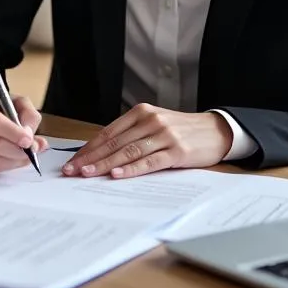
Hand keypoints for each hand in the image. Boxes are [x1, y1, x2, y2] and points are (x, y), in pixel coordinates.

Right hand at [0, 94, 48, 173]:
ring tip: (25, 155)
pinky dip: (6, 166)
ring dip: (13, 161)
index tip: (28, 140)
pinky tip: (14, 159)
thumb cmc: (2, 109)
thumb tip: (35, 142)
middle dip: (16, 150)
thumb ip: (30, 117)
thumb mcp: (19, 103)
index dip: (14, 134)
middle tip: (30, 149)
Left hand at [62, 104, 231, 179]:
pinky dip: (132, 169)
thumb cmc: (180, 130)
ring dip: (105, 164)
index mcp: (140, 112)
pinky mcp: (177, 150)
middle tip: (72, 171)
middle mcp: (150, 120)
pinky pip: (150, 161)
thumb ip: (132, 134)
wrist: (215, 130)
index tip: (72, 161)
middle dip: (91, 157)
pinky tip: (118, 175)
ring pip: (128, 151)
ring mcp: (163, 135)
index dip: (88, 147)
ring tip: (87, 174)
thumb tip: (102, 152)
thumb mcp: (154, 125)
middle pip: (114, 142)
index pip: (108, 132)